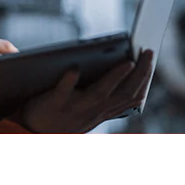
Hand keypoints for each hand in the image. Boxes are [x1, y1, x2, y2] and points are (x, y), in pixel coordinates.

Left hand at [20, 50, 154, 133]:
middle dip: (139, 73)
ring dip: (115, 78)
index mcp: (102, 110)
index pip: (131, 97)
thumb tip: (120, 63)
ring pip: (99, 94)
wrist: (32, 132)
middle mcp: (92, 111)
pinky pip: (62, 94)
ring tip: (127, 61)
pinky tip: (74, 69)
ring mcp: (74, 109)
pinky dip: (68, 82)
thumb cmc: (60, 113)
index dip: (144, 79)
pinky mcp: (52, 105)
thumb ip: (103, 90)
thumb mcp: (87, 106)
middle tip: (148, 52)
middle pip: (123, 94)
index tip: (151, 58)